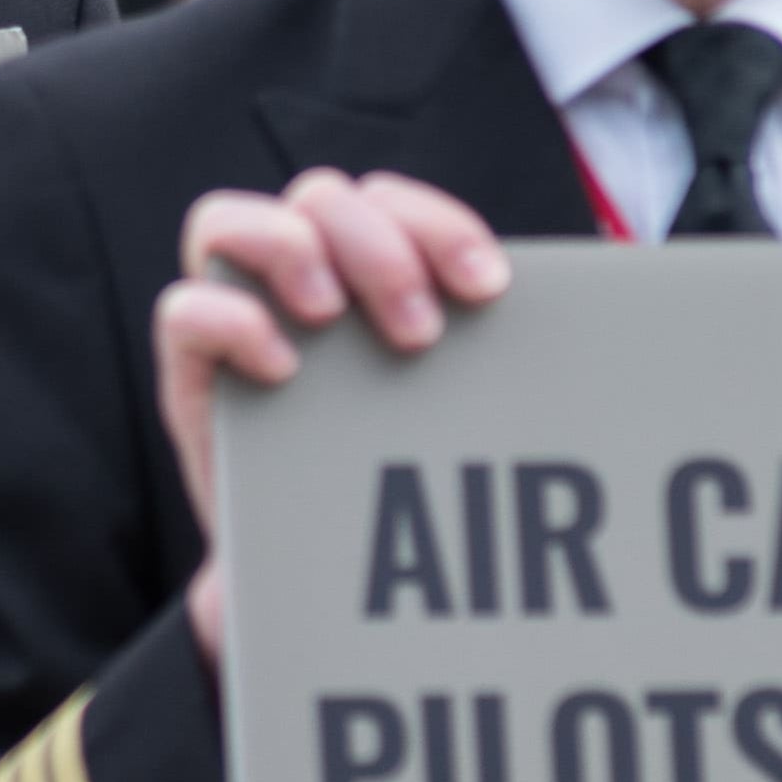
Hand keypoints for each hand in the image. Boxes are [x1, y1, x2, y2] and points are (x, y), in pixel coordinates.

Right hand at [153, 171, 509, 668]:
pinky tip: (283, 367)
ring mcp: (232, 321)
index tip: (489, 288)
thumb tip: (600, 321)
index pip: (389, 200)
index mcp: (362, 273)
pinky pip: (181, 309)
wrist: (322, 585)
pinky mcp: (187, 376)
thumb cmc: (397, 485)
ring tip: (330, 318)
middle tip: (419, 332)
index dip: (438, 224)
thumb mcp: (450, 414)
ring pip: (226, 222)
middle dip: (376, 247)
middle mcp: (292, 282)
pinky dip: (229, 320)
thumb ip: (491, 364)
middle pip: (319, 196)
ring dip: (289, 252)